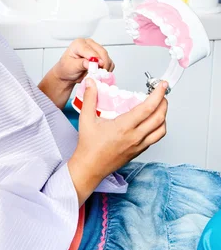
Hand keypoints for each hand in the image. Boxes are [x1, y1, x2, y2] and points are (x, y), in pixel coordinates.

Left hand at [53, 38, 114, 85]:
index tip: (96, 69)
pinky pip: (109, 63)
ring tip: (98, 75)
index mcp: (79, 43)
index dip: (95, 60)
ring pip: (107, 58)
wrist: (67, 74)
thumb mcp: (71, 67)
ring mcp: (96, 49)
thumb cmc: (66, 68)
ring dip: (105, 68)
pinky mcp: (101, 57)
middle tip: (98, 74)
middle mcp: (89, 44)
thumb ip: (81, 64)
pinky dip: (107, 69)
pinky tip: (100, 74)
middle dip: (102, 65)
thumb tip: (91, 63)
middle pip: (102, 52)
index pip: (91, 51)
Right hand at [68, 78, 167, 205]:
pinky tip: (151, 121)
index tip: (162, 85)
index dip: (158, 95)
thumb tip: (91, 82)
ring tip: (159, 106)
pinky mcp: (139, 152)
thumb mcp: (86, 119)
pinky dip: (158, 127)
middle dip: (164, 102)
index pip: (148, 108)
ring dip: (163, 116)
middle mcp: (135, 137)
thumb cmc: (88, 146)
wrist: (90, 167)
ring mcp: (139, 145)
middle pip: (159, 118)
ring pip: (161, 130)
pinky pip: (155, 138)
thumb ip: (90, 98)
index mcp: (124, 127)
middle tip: (162, 93)